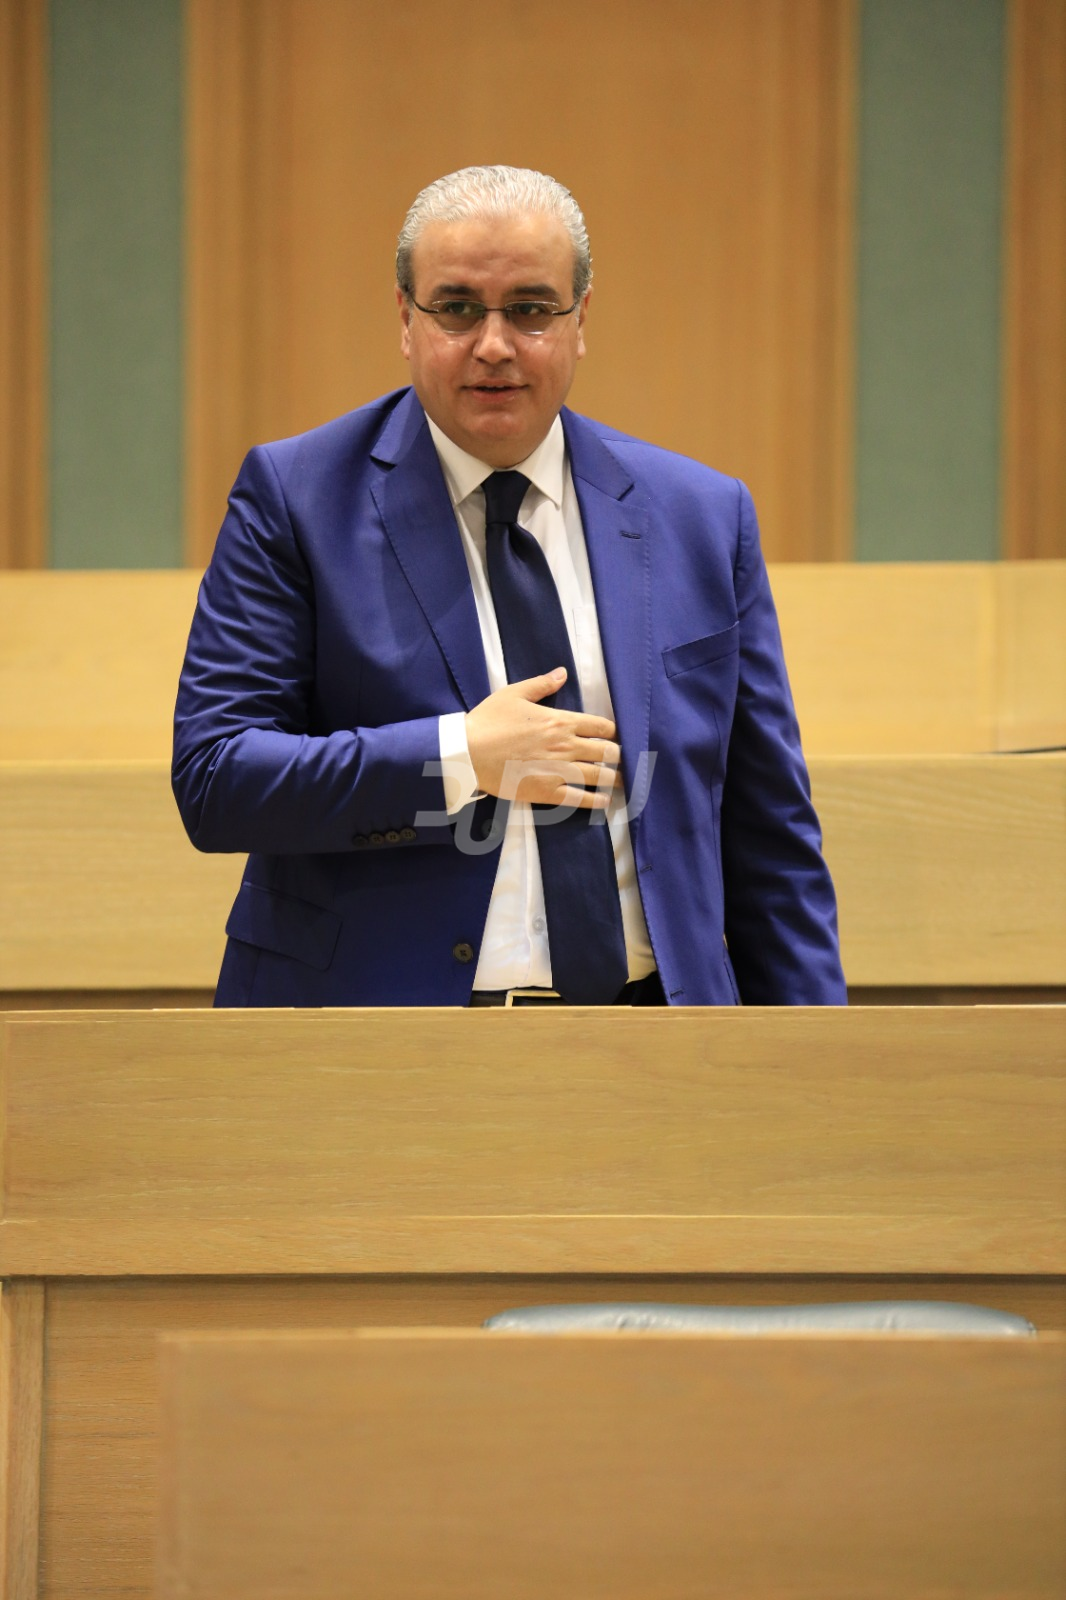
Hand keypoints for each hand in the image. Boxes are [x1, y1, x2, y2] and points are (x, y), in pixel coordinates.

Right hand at [465, 668, 620, 809]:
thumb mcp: (514, 694)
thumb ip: (542, 684)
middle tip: (621, 760)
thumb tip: (563, 672)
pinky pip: (580, 798)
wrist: (468, 752)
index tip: (616, 737)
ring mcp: (559, 771)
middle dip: (618, 755)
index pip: (601, 727)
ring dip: (615, 778)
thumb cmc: (489, 721)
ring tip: (622, 781)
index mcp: (561, 721)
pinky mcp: (548, 791)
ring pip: (599, 776)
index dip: (613, 732)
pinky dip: (596, 800)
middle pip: (607, 752)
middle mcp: (566, 746)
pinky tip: (605, 801)